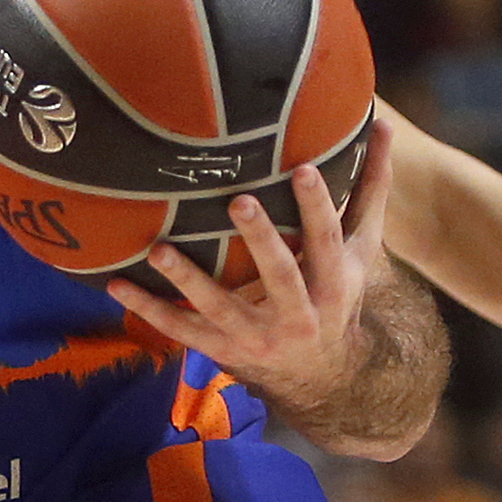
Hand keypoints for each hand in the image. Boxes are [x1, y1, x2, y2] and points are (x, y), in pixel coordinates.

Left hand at [111, 109, 395, 396]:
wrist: (324, 376)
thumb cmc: (339, 295)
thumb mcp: (361, 250)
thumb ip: (370, 190)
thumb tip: (385, 125)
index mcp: (334, 284)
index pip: (327, 241)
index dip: (317, 207)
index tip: (303, 169)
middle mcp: (299, 315)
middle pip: (280, 275)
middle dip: (260, 241)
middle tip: (237, 201)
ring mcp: (257, 337)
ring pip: (221, 308)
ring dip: (189, 279)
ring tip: (159, 249)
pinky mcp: (223, 350)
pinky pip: (181, 329)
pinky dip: (148, 308)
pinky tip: (116, 283)